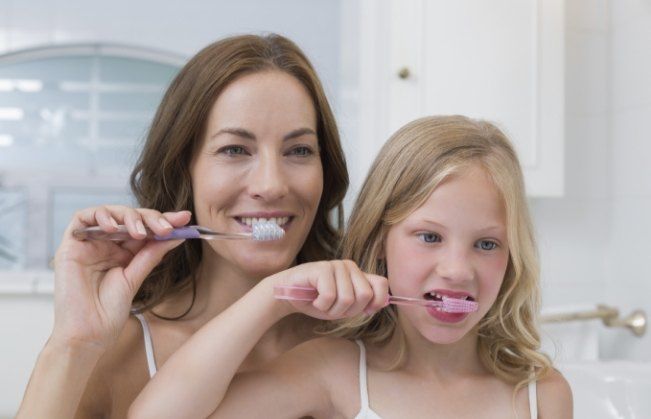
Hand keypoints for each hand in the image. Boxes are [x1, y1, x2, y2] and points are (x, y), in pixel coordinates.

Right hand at [49, 205, 190, 351]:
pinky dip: (100, 216)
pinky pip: (82, 217)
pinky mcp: (70, 245)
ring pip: (109, 212)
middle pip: (130, 217)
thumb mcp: (136, 277)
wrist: (87, 335)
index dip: (164, 220)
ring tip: (140, 232)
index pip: (145, 228)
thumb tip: (177, 234)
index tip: (184, 219)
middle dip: (151, 218)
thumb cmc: (108, 313)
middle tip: (166, 227)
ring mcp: (89, 244)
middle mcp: (107, 245)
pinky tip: (114, 228)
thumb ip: (152, 254)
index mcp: (124, 252)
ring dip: (128, 216)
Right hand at [270, 260, 387, 320]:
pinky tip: (314, 300)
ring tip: (321, 303)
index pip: (381, 283)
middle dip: (349, 310)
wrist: (288, 295)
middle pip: (364, 295)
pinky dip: (321, 305)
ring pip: (347, 298)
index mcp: (358, 274)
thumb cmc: (317, 300)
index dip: (377, 301)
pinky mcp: (321, 269)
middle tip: (333, 308)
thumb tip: (383, 303)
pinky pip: (330, 296)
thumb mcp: (344, 306)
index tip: (365, 311)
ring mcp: (335, 265)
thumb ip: (362, 303)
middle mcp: (349, 266)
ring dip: (332, 310)